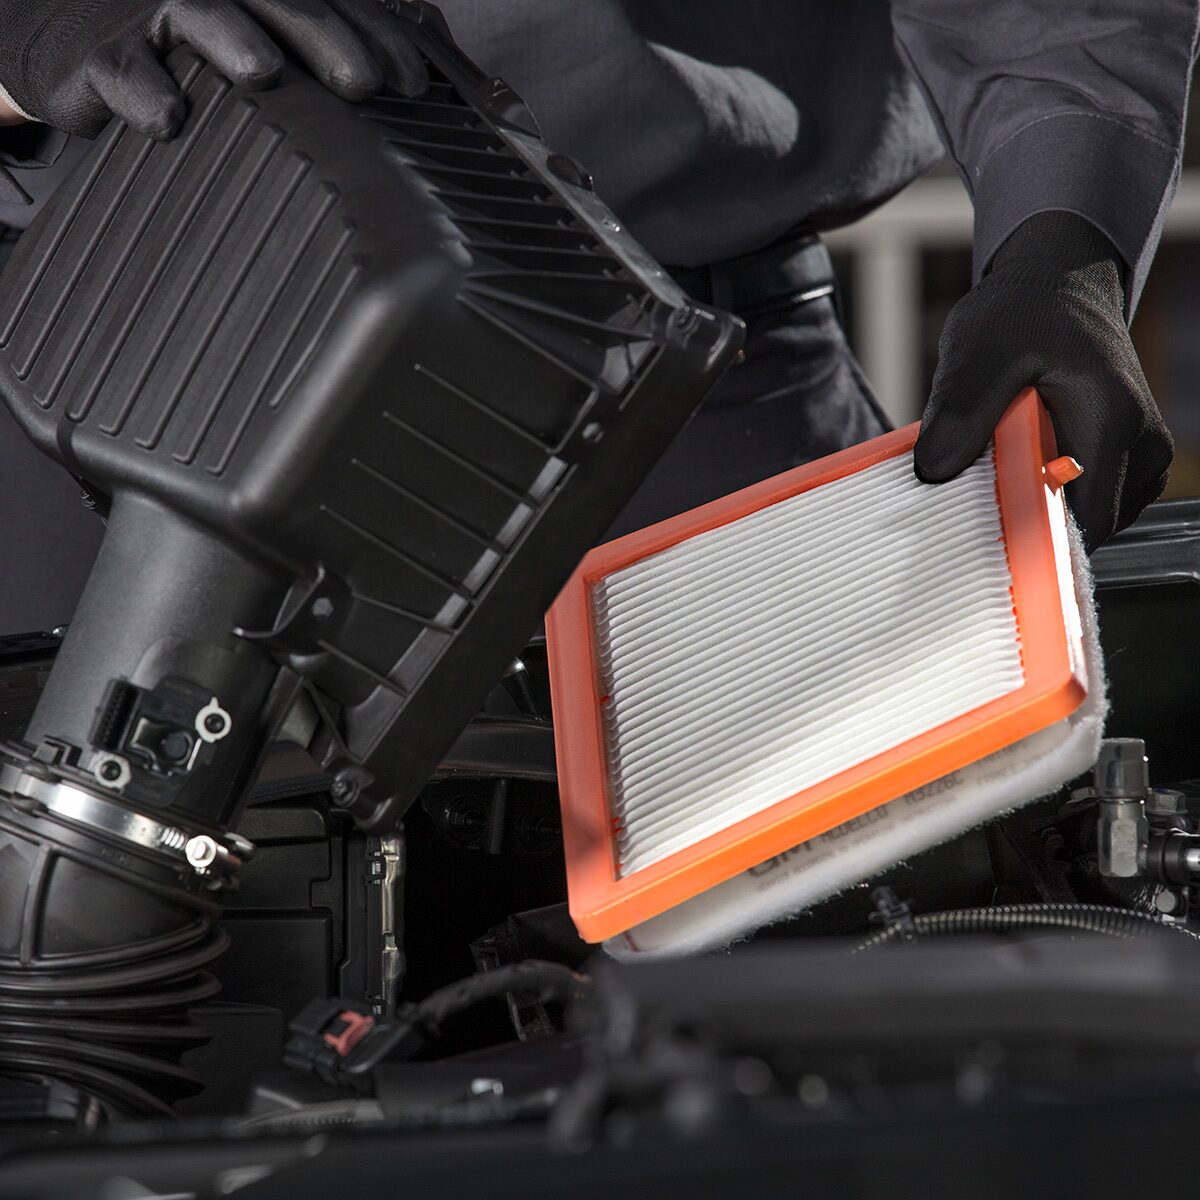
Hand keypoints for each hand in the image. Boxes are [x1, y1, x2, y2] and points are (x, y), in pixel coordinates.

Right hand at [0, 0, 427, 140]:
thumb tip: (401, 99)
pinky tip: (170, 116)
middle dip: (324, 35)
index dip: (375, 36)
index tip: (412, 84)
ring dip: (232, 39)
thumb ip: (321, 71)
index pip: (330, 2)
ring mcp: (152, 16)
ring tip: (264, 72)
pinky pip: (120, 66)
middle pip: (276, 0)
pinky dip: (143, 89)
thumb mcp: (258, 53)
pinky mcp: (100, 55)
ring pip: (197, 12)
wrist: (75, 45)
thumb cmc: (186, 58)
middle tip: (361, 82)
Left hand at [913, 211, 1171, 551]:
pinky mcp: (1128, 453)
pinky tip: (1023, 463)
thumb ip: (959, 414)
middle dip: (1029, 519)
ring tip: (1005, 460)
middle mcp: (1142, 444)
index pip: (1083, 524)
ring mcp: (1141, 451)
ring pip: (1086, 516)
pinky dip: (1052, 492)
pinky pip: (1088, 498)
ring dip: (1039, 504)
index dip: (1029, 538)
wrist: (1056, 280)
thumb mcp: (978, 354)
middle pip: (1085, 526)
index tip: (981, 528)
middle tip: (982, 485)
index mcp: (1112, 423)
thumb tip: (934, 475)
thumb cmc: (1022, 310)